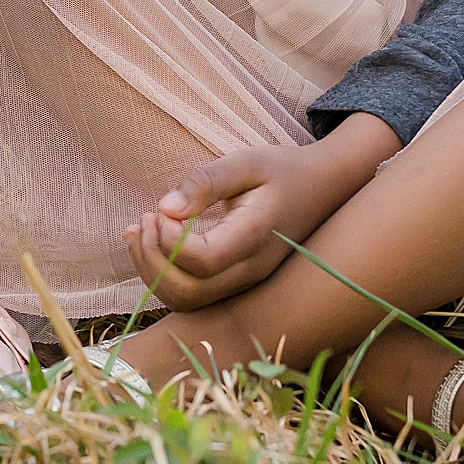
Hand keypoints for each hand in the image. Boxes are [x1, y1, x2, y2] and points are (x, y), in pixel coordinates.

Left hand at [124, 116, 399, 309]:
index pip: (203, 261)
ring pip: (187, 301)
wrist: (324, 189)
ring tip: (140, 228)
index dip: (169, 241)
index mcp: (255, 238)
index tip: (157, 209)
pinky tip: (151, 240)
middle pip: (189, 292)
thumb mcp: (246, 162)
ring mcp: (245, 282)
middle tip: (145, 218)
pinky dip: (164, 275)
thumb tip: (165, 207)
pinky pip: (194, 294)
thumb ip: (205, 182)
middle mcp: (251, 271)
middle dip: (153, 259)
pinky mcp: (235, 282)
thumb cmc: (282, 170)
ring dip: (153, 271)